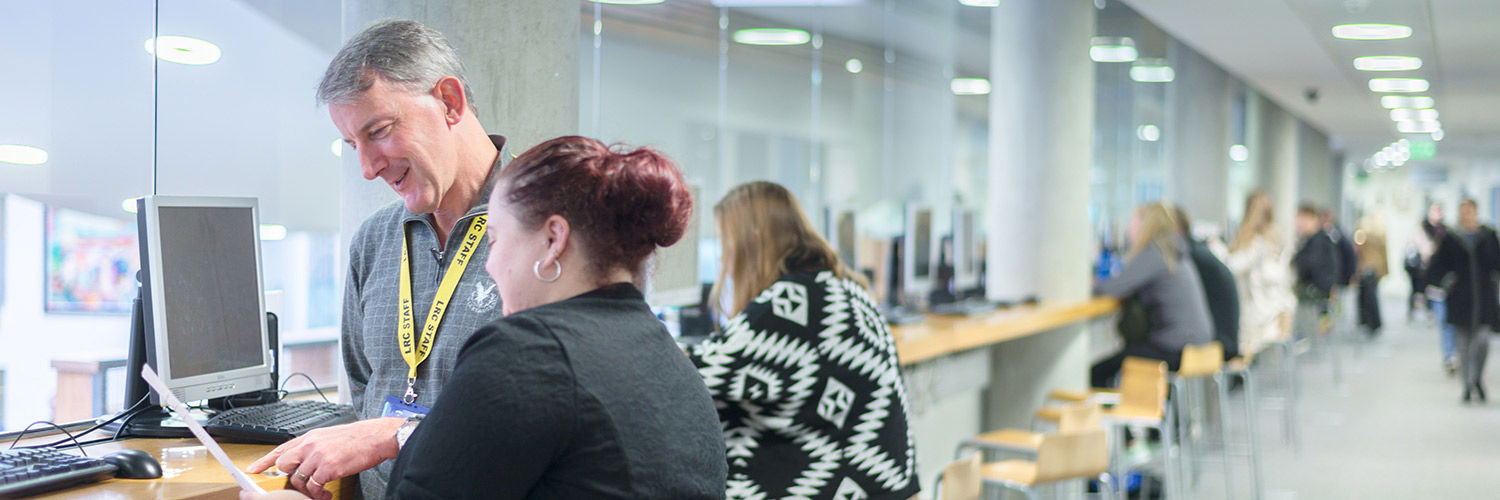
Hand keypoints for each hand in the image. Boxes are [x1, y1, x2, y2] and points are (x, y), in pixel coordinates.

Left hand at [246, 417, 405, 499]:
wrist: (376, 437)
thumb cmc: (358, 438)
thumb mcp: (330, 436)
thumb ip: (314, 446)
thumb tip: (304, 458)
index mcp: (310, 436)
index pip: (281, 448)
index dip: (265, 460)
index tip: (254, 469)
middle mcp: (310, 445)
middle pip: (284, 464)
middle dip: (289, 477)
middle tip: (298, 485)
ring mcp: (318, 456)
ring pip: (298, 478)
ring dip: (306, 489)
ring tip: (318, 492)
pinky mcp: (328, 467)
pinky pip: (313, 486)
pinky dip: (318, 493)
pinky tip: (326, 494)